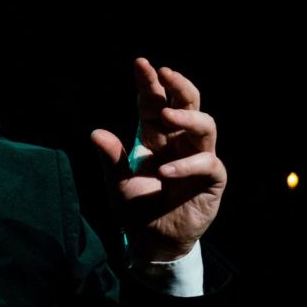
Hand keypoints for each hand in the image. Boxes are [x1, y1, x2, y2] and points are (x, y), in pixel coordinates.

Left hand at [90, 57, 225, 262]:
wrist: (153, 242)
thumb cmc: (137, 210)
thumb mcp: (118, 184)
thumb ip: (111, 159)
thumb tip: (95, 132)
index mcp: (156, 139)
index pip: (154, 103)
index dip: (149, 84)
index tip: (140, 63)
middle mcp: (179, 143)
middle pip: (186, 105)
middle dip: (177, 86)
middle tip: (165, 72)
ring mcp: (198, 159)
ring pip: (205, 126)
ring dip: (186, 117)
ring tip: (165, 115)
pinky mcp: (212, 180)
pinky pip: (207, 164)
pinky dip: (187, 165)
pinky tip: (165, 171)